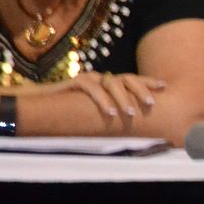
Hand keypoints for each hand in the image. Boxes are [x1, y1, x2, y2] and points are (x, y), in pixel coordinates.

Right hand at [21, 69, 167, 126]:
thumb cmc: (70, 110)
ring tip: (131, 112)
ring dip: (123, 98)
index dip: (148, 82)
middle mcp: (101, 78)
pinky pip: (92, 88)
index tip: (165, 86)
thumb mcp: (95, 112)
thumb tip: (133, 125)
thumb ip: (111, 112)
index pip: (132, 80)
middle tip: (151, 104)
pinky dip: (102, 100)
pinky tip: (110, 112)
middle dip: (141, 89)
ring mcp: (88, 78)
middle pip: (126, 79)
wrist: (38, 103)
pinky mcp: (75, 83)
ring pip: (111, 83)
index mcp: (108, 84)